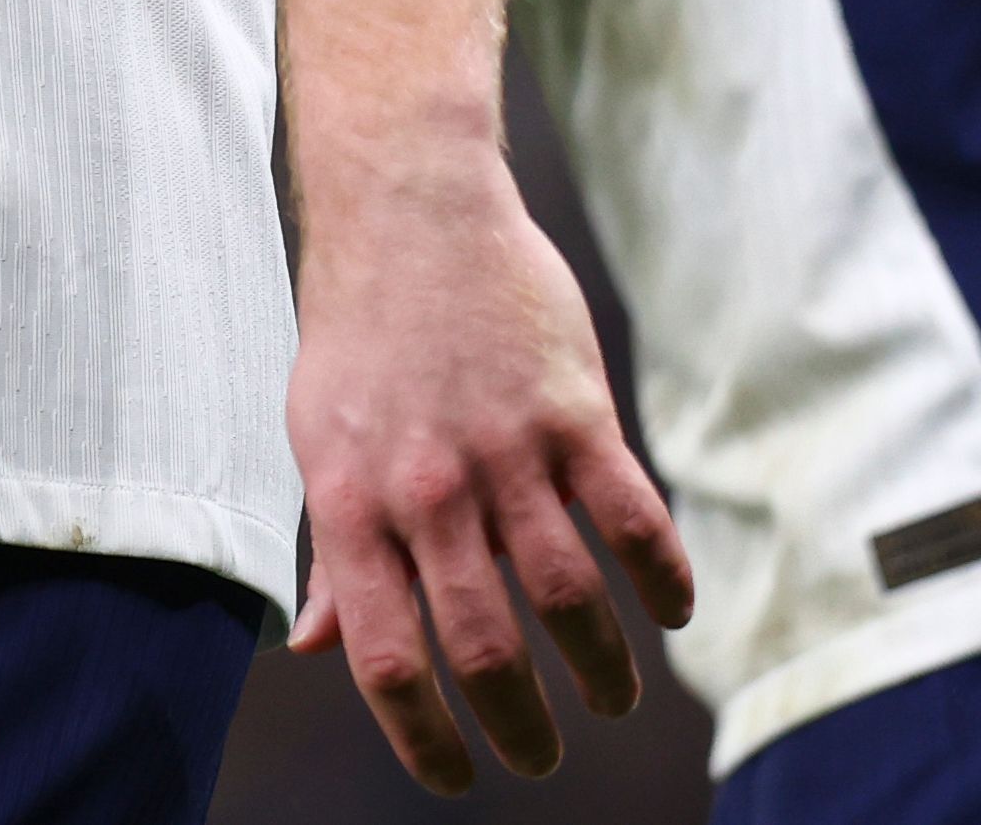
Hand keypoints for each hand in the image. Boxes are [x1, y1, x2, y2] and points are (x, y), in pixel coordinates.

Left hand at [282, 147, 693, 789]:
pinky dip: (661, 582)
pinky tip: (668, 614)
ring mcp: (504, 449)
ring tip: (608, 698)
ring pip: (568, 597)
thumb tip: (312, 652)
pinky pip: (632, 521)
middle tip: (541, 758)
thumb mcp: (316, 441)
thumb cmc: (357, 338)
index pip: (384, 656)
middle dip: (520, 725)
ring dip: (599, 668)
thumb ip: (330, 552)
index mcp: (351, 502)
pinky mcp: (574, 413)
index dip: (422, 737)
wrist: (405, 211)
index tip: (455, 778)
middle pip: (483, 645)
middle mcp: (425, 486)